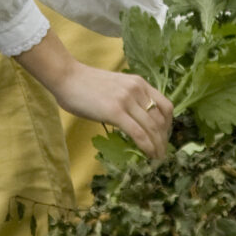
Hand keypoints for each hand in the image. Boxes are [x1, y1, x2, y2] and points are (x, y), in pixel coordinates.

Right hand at [13, 32, 174, 157]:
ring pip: (152, 128)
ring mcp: (127, 99)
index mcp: (139, 83)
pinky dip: (146, 146)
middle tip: (161, 153)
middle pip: (161, 119)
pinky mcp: (115, 111)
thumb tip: (136, 121)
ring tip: (156, 158)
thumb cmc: (85, 84)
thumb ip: (128, 99)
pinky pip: (138, 133)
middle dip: (163, 140)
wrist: (67, 77)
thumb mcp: (115, 87)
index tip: (163, 138)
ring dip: (157, 146)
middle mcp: (137, 89)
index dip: (168, 125)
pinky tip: (148, 155)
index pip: (166, 106)